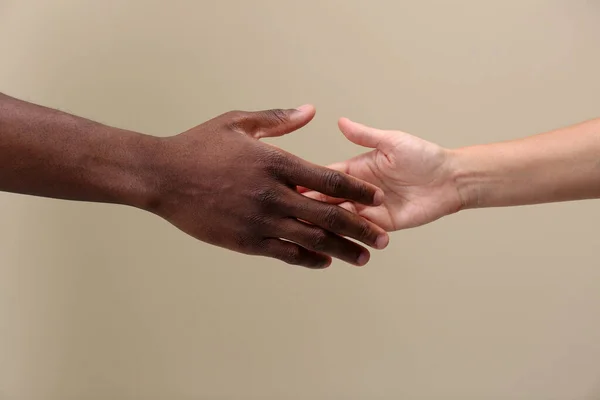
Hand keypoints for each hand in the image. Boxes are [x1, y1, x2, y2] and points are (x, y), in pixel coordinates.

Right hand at [144, 107, 388, 267]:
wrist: (162, 176)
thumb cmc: (199, 146)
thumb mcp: (237, 122)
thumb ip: (278, 119)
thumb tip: (311, 110)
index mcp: (275, 163)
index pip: (329, 179)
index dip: (357, 190)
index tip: (377, 199)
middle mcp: (272, 195)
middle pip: (328, 216)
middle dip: (360, 228)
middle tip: (382, 239)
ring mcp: (259, 221)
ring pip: (311, 240)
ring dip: (341, 250)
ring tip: (363, 257)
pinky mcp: (245, 241)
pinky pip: (284, 254)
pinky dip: (308, 259)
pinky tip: (324, 262)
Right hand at [303, 118, 463, 230]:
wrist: (450, 180)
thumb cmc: (424, 156)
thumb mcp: (391, 142)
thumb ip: (364, 136)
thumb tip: (341, 121)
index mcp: (355, 169)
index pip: (326, 177)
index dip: (308, 182)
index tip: (290, 187)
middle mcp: (358, 191)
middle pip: (328, 201)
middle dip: (312, 207)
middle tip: (294, 213)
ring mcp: (369, 210)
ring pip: (341, 220)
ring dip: (327, 224)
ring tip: (309, 230)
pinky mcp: (382, 225)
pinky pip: (362, 232)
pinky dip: (349, 236)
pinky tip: (334, 240)